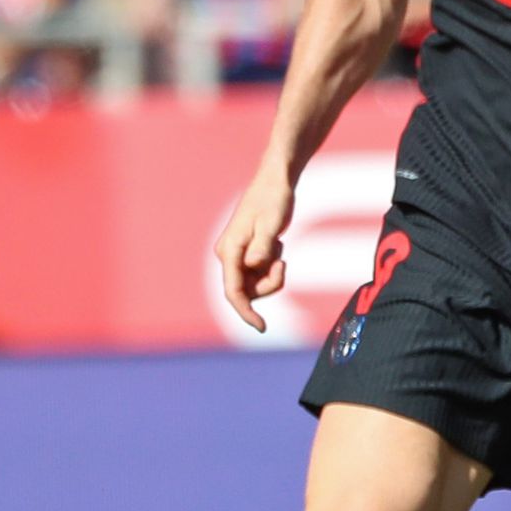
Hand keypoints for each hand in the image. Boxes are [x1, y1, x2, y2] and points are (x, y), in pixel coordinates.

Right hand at [213, 168, 295, 330]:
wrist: (276, 181)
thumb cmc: (273, 200)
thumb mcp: (271, 224)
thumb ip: (262, 247)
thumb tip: (253, 265)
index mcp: (229, 250)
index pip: (233, 291)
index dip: (246, 313)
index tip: (261, 328)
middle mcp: (228, 255)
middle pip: (247, 291)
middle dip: (268, 284)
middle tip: (282, 262)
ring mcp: (236, 255)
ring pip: (255, 283)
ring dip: (271, 273)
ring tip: (278, 247)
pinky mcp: (246, 253)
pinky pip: (260, 273)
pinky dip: (272, 265)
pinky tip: (275, 243)